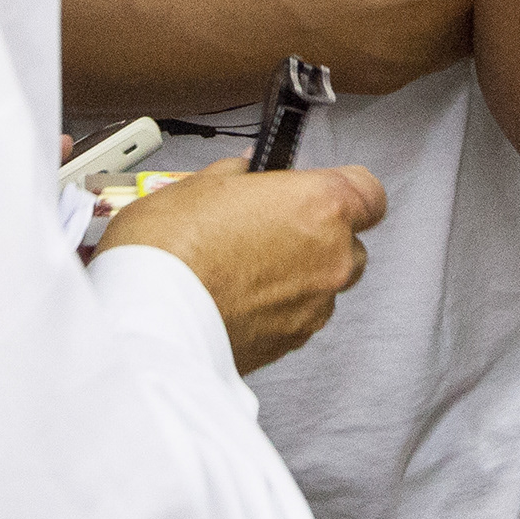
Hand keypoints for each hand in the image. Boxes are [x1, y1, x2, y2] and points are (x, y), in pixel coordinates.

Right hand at [105, 157, 386, 373]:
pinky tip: (234, 299)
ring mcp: (314, 306)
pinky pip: (296, 317)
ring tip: (240, 268)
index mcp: (321, 206)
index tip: (316, 189)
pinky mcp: (291, 344)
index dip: (344, 189)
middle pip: (348, 243)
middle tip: (265, 227)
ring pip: (322, 284)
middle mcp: (331, 259)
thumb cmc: (170, 248)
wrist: (149, 322)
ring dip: (294, 276)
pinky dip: (275, 309)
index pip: (370, 193)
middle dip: (316, 235)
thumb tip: (248, 174)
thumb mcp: (198, 185)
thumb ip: (239, 176)